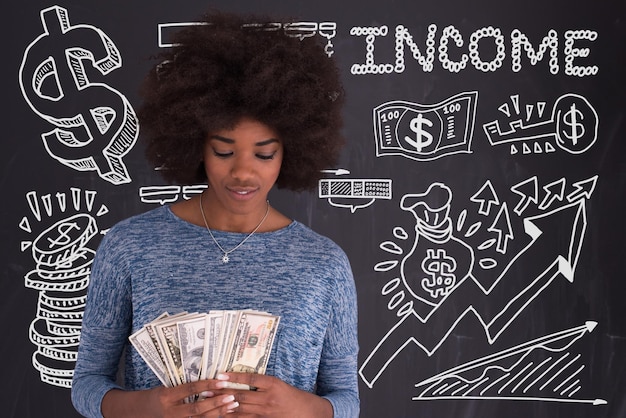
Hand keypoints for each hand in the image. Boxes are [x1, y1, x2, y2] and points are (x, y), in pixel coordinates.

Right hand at [102, 380, 238, 416]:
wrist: (135, 413)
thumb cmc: (154, 397)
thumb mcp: (165, 388)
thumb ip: (184, 388)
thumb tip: (208, 382)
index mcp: (166, 397)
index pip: (189, 390)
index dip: (206, 385)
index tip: (222, 380)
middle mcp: (169, 412)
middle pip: (197, 409)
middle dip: (216, 403)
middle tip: (232, 396)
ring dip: (218, 413)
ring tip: (233, 406)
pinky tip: (223, 415)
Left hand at [214, 373, 332, 417]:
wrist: (308, 413)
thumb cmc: (293, 396)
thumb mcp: (280, 384)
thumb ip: (262, 382)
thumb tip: (241, 378)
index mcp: (273, 384)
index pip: (250, 379)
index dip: (234, 377)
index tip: (220, 374)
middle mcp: (268, 397)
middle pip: (241, 394)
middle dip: (222, 392)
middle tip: (206, 389)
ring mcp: (265, 412)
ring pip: (240, 408)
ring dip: (223, 405)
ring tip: (209, 401)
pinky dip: (233, 417)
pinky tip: (222, 415)